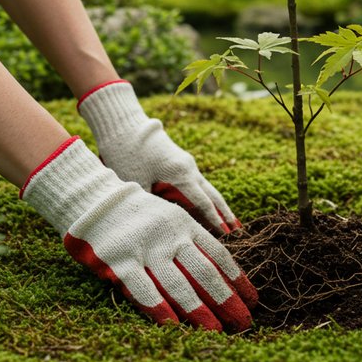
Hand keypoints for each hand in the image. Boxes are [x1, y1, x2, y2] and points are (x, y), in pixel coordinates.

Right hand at [22, 137, 256, 331]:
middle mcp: (169, 236)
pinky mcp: (120, 260)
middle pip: (204, 272)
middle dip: (226, 300)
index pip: (218, 255)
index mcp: (184, 224)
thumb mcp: (171, 217)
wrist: (95, 200)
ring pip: (178, 283)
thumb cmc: (138, 214)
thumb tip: (221, 270)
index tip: (253, 299)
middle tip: (244, 322)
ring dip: (199, 310)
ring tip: (216, 331)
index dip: (237, 279)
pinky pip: (143, 288)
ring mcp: (145, 248)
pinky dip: (159, 308)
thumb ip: (192, 239)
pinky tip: (174, 325)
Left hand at [77, 80, 238, 234]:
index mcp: (181, 174)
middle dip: (225, 212)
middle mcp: (189, 167)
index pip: (203, 202)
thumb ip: (150, 205)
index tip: (227, 235)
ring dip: (216, 203)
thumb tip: (157, 225)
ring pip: (206, 186)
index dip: (215, 220)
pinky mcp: (179, 160)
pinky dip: (204, 195)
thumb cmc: (127, 155)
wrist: (123, 126)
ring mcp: (185, 162)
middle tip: (237, 229)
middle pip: (212, 193)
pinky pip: (196, 181)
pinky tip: (204, 204)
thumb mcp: (135, 184)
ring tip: (226, 220)